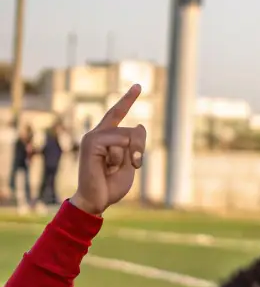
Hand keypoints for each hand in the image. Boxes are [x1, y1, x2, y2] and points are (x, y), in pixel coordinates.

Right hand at [69, 85, 146, 216]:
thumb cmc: (111, 185)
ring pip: (130, 136)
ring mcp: (93, 137)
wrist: (96, 201)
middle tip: (136, 165)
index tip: (138, 85)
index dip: (127, 99)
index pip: (117, 113)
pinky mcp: (91, 142)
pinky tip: (107, 167)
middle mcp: (98, 133)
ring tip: (113, 168)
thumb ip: (135, 145)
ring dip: (130, 156)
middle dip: (141, 148)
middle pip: (134, 130)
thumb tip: (140, 124)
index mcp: (106, 137)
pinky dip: (120, 157)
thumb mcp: (130, 163)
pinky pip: (120, 141)